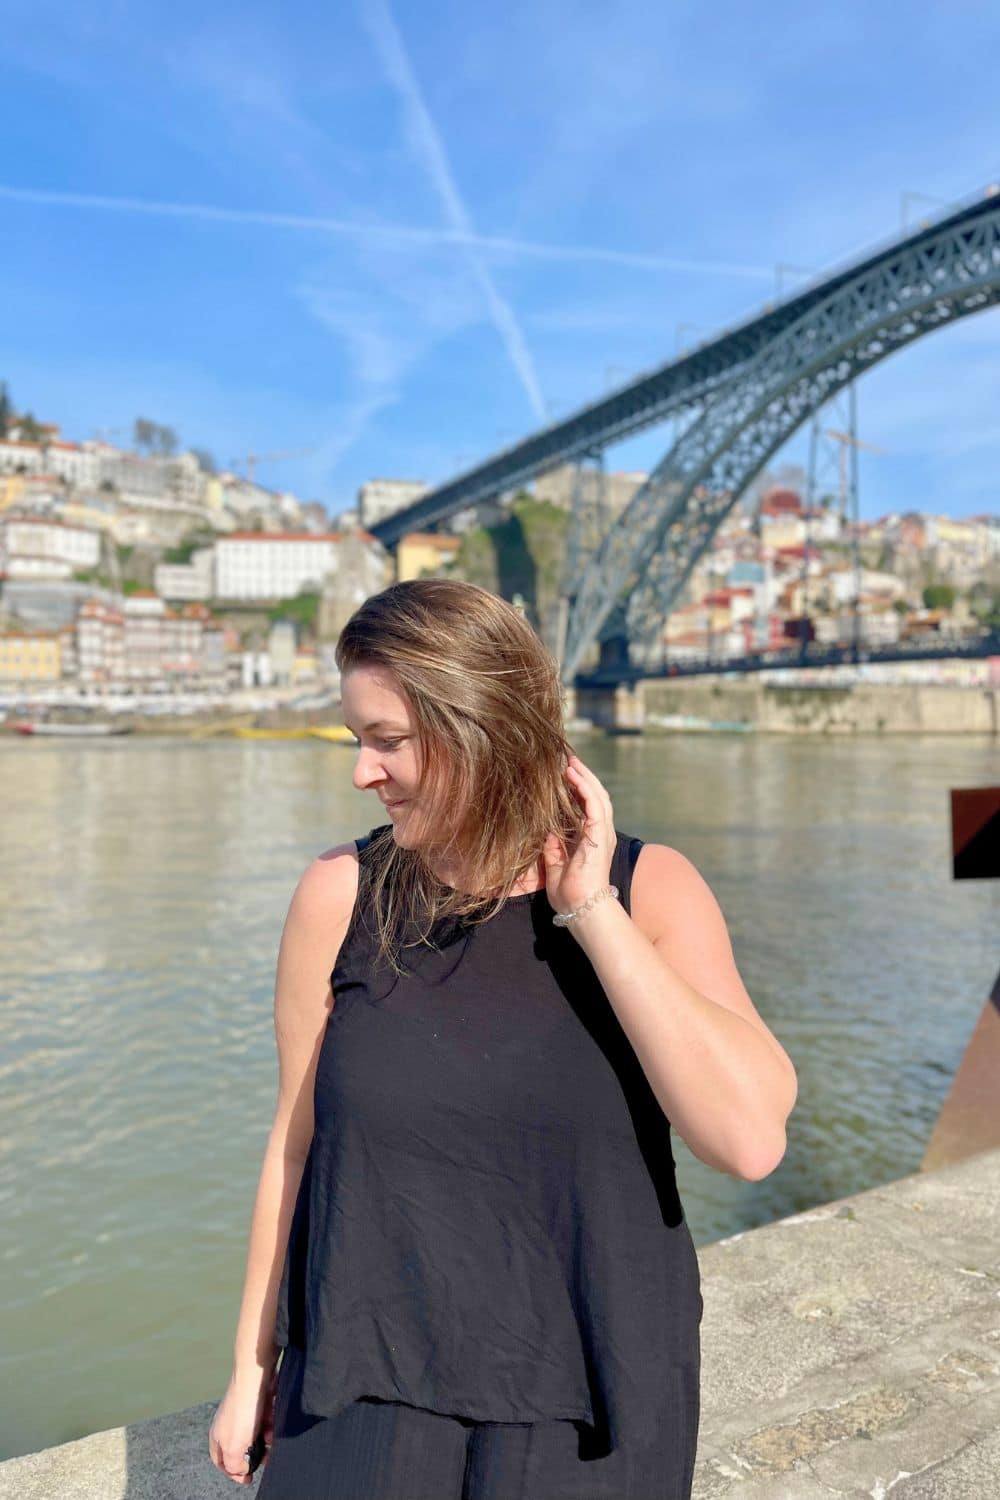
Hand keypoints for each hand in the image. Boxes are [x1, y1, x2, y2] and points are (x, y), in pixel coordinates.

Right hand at [208, 1363, 278, 1485]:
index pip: (221, 1462)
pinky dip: (271, 1423)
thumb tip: (241, 1470)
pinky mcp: (257, 1403)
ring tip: (270, 1435)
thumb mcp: (233, 1448)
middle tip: (265, 1457)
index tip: (247, 1478)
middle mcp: (228, 1425)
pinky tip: (273, 1420)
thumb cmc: (242, 1409)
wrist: (256, 1377)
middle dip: (256, 1454)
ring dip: (266, 1438)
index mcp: (217, 1437)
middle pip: (242, 1449)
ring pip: (257, 1435)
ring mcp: (244, 1413)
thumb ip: (234, 1465)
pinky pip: (266, 1420)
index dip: (233, 1473)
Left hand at [543, 754, 615, 917]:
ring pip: (597, 795)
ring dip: (584, 777)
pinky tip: (573, 774)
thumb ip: (552, 844)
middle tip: (568, 761)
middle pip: (595, 796)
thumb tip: (545, 828)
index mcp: (591, 840)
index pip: (587, 807)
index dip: (577, 790)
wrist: (580, 907)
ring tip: (570, 762)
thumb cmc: (568, 892)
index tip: (563, 776)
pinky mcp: (600, 833)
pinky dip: (584, 786)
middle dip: (582, 777)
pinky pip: (594, 803)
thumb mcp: (554, 862)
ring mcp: (602, 832)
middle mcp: (600, 833)